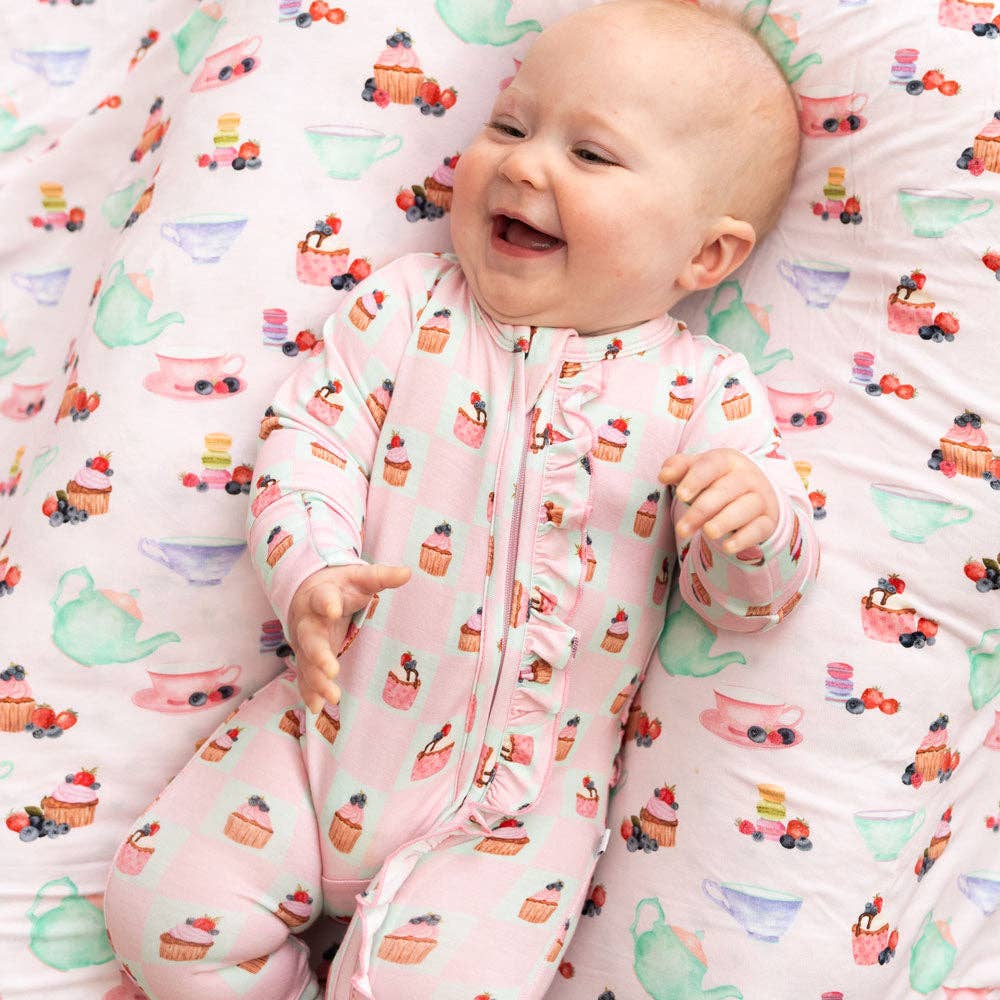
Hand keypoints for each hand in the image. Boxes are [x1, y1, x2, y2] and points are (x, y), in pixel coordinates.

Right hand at [287, 563, 409, 713]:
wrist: (308, 593)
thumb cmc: (340, 587)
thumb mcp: (360, 577)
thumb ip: (381, 576)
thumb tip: (407, 572)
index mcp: (321, 596)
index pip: (323, 598)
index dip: (327, 603)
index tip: (333, 609)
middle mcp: (309, 621)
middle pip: (310, 638)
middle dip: (319, 654)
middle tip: (332, 669)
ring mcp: (305, 643)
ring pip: (306, 662)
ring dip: (316, 680)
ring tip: (331, 696)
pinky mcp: (307, 659)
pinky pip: (305, 677)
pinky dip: (309, 692)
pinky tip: (316, 708)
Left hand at [658, 448, 779, 553]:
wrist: (755, 495)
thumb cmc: (717, 481)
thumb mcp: (698, 471)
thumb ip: (679, 468)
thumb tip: (664, 474)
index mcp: (728, 460)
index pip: (712, 465)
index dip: (696, 479)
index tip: (680, 496)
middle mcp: (748, 477)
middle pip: (725, 490)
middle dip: (701, 510)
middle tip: (681, 529)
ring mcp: (761, 498)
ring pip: (746, 507)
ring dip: (725, 521)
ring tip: (708, 533)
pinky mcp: (768, 521)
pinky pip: (759, 528)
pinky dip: (744, 538)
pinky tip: (727, 547)